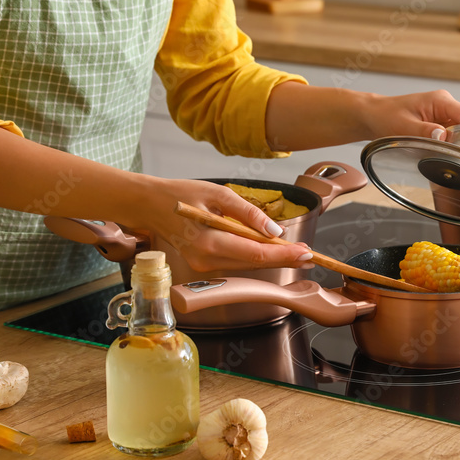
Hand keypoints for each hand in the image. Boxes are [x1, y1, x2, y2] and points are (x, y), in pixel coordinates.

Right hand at [131, 178, 315, 271]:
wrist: (150, 205)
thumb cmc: (180, 195)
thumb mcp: (218, 194)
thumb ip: (248, 214)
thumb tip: (275, 230)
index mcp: (209, 242)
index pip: (256, 253)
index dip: (284, 254)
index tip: (305, 252)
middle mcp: (206, 259)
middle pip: (255, 264)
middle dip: (284, 259)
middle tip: (309, 254)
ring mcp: (204, 265)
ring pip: (248, 265)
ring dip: (273, 259)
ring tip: (297, 252)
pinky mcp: (204, 264)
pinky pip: (237, 262)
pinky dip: (256, 257)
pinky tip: (272, 250)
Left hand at [359, 90, 459, 155]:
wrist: (374, 116)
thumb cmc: (385, 116)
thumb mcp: (403, 126)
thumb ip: (424, 131)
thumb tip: (444, 136)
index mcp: (441, 101)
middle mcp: (446, 106)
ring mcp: (444, 116)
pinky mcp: (440, 125)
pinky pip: (455, 137)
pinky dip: (457, 148)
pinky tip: (454, 157)